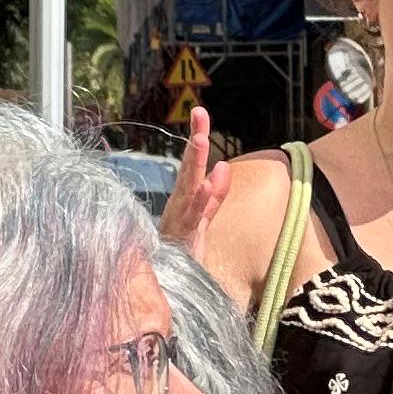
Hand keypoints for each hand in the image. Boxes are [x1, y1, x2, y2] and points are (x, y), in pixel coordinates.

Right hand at [161, 109, 228, 247]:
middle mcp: (179, 203)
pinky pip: (193, 217)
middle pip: (189, 168)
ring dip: (195, 162)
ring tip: (201, 139)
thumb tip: (223, 167)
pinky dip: (199, 201)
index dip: (197, 138)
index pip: (193, 163)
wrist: (169, 282)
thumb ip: (214, 196)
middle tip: (199, 114)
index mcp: (184, 197)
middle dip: (194, 141)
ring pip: (189, 187)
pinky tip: (206, 185)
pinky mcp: (184, 237)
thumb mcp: (202, 218)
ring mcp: (180, 219)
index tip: (199, 111)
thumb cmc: (181, 248)